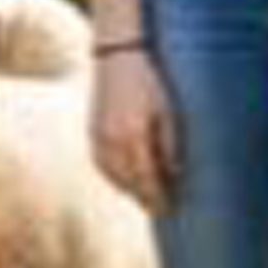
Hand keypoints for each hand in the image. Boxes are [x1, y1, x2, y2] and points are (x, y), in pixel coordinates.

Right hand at [90, 51, 178, 213]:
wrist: (117, 57)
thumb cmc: (149, 81)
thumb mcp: (168, 110)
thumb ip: (170, 144)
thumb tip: (175, 174)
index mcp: (135, 135)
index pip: (147, 179)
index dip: (158, 197)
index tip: (169, 209)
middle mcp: (113, 142)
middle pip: (130, 184)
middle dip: (146, 199)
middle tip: (161, 209)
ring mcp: (99, 138)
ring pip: (114, 178)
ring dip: (130, 191)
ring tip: (146, 197)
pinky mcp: (92, 134)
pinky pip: (102, 167)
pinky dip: (115, 178)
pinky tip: (126, 180)